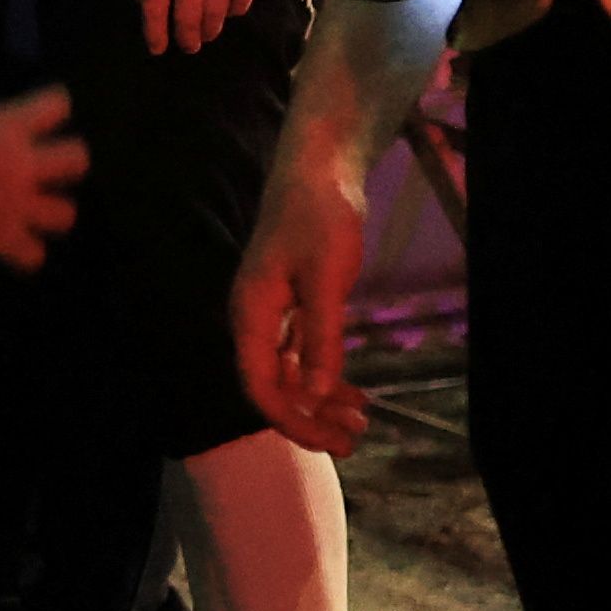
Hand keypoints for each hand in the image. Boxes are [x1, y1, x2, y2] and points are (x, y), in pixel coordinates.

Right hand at [0, 54, 79, 273]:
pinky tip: (15, 250)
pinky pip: (33, 255)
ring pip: (65, 213)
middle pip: (77, 159)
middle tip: (47, 164)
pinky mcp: (6, 241)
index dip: (53, 105)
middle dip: (68, 161)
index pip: (55, 106)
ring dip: (53, 211)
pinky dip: (26, 253)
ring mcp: (19, 207)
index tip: (45, 108)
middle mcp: (24, 167)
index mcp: (7, 129)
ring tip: (37, 211)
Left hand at [140, 0, 273, 54]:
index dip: (155, 32)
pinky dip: (236, 10)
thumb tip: (144, 0)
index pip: (154, 4)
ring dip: (211, 29)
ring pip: (216, 11)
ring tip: (208, 35)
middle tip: (188, 47)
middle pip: (187, 15)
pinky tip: (230, 12)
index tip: (157, 48)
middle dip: (186, 38)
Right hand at [233, 147, 377, 459]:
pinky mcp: (290, 303)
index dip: (291, 420)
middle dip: (309, 418)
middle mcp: (253, 319)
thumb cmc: (320, 217)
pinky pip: (300, 354)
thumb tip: (318, 394)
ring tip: (359, 422)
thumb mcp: (327, 279)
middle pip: (273, 386)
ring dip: (319, 401)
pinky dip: (324, 375)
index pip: (260, 384)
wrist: (318, 169)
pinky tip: (352, 391)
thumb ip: (321, 337)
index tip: (329, 441)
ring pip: (288, 373)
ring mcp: (271, 313)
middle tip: (352, 441)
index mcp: (251, 313)